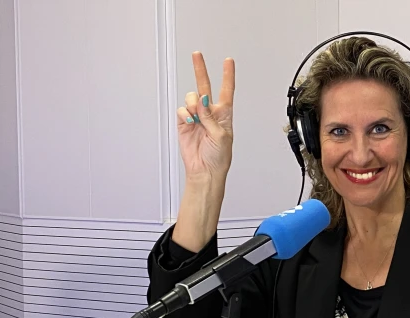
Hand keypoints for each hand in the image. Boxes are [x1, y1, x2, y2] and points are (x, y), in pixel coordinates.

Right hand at [177, 51, 234, 182]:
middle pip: (205, 87)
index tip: (228, 61)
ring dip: (193, 105)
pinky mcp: (184, 123)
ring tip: (197, 119)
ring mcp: (196, 117)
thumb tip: (202, 102)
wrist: (205, 171)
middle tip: (197, 55)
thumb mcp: (221, 136)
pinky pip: (182, 110)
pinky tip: (190, 122)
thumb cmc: (219, 157)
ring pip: (191, 98)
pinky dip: (185, 114)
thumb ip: (211, 117)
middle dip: (200, 70)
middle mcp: (210, 113)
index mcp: (224, 115)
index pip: (226, 91)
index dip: (227, 75)